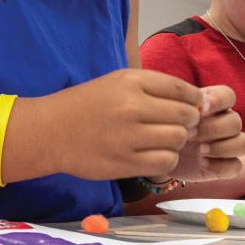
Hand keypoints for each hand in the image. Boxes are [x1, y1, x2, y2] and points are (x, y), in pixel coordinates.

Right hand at [45, 69, 200, 179]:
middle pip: (185, 116)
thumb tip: (194, 101)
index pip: (182, 89)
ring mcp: (128, 137)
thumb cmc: (88, 104)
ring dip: (177, 141)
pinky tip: (156, 154)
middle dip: (188, 121)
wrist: (50, 131)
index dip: (195, 99)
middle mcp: (131, 107)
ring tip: (164, 140)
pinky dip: (167, 160)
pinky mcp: (124, 163)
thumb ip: (154, 87)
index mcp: (132, 82)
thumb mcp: (118, 81)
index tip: (194, 105)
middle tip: (178, 124)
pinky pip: (165, 162)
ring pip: (178, 140)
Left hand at [167, 85, 244, 182]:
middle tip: (191, 134)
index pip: (228, 96)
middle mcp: (225, 122)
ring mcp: (228, 144)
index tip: (201, 109)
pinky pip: (236, 166)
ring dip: (222, 148)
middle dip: (213, 129)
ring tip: (200, 151)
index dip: (218, 101)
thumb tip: (195, 105)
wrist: (161, 154)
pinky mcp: (226, 165)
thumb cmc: (167, 128)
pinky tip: (203, 164)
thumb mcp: (170, 114)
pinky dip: (221, 166)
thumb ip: (182, 106)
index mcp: (213, 104)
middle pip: (235, 122)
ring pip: (243, 143)